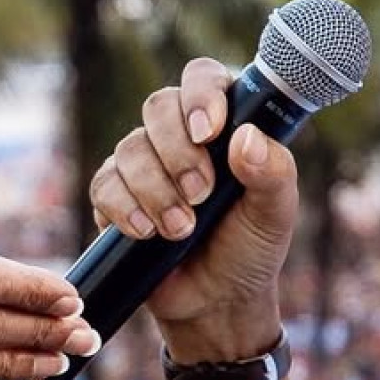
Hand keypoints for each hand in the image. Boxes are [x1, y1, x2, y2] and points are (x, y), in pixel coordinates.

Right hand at [89, 59, 299, 359]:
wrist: (215, 301)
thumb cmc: (250, 248)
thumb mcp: (275, 213)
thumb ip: (273, 172)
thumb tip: (245, 137)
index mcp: (223, 124)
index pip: (202, 77)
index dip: (200, 95)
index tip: (210, 132)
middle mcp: (179, 135)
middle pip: (158, 106)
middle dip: (178, 153)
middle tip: (201, 195)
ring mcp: (143, 163)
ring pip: (129, 148)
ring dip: (156, 191)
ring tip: (181, 229)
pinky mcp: (114, 195)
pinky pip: (104, 184)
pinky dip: (125, 209)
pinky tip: (147, 233)